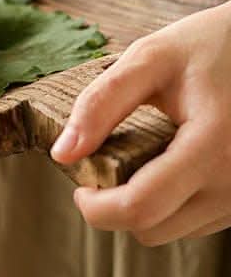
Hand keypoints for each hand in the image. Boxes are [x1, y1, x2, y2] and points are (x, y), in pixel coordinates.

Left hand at [51, 1, 230, 244]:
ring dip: (144, 203)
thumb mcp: (149, 59)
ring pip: (174, 230)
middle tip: (102, 160)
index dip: (96, 207)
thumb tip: (62, 153)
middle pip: (153, 228)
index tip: (77, 181)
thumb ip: (102, 103)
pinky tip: (166, 160)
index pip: (141, 209)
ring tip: (138, 153)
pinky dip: (171, 201)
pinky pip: (197, 220)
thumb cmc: (208, 46)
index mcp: (213, 147)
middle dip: (115, 203)